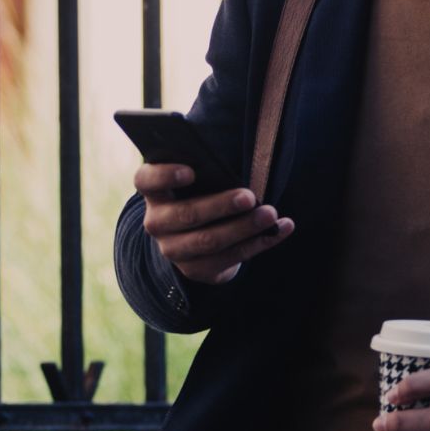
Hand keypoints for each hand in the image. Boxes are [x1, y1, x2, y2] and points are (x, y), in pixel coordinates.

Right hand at [134, 163, 294, 283]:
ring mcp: (173, 250)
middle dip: (221, 205)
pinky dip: (260, 243)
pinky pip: (230, 258)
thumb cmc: (201, 194)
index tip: (191, 171)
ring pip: (209, 240)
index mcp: (154, 192)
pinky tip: (282, 228)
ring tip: (271, 214)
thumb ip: (206, 168)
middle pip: (186, 214)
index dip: (165, 175)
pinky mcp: (195, 270)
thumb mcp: (197, 180)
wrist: (194, 238)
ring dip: (244, 227)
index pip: (146, 180)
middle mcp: (157, 223)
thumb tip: (237, 160)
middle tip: (250, 197)